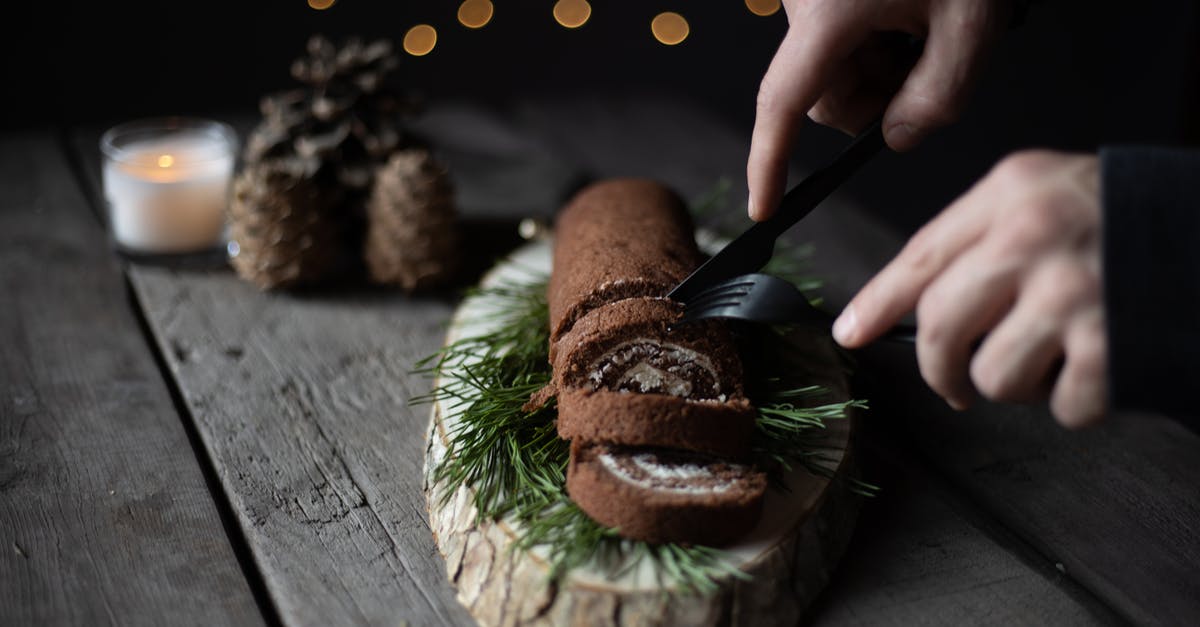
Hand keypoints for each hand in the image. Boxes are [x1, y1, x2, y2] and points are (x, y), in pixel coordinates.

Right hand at [748, 0, 1010, 220]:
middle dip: (873, 103)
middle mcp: (805, 4)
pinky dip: (877, 47)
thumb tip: (900, 136)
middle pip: (822, 96)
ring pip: (833, 74)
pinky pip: (839, 43)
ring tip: (926, 31)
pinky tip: (911, 16)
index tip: (766, 207)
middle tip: (928, 70)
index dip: (769, 161)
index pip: (784, 104)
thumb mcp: (972, 22)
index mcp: (829, 12)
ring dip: (881, 74)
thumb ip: (940, 96)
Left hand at [831, 150, 1107, 427]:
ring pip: (993, 376)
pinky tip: (1100, 365)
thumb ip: (976, 239)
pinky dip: (1076, 400)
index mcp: (1013, 192)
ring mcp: (1074, 293)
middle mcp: (1035, 237)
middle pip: (941, 326)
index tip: (849, 334)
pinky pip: (1059, 407)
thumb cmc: (1126, 219)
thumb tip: (886, 311)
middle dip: (940, 368)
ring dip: (1019, 383)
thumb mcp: (1048, 194)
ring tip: (1057, 354)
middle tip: (955, 382)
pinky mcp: (1112, 347)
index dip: (877, 302)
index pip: (922, 255)